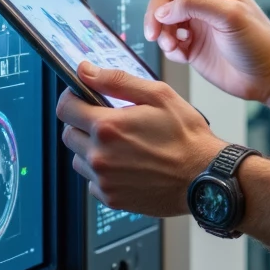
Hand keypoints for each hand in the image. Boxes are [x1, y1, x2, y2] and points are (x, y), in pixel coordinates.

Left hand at [56, 62, 221, 217]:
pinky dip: (103, 172)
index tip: (81, 98)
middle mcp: (100, 155)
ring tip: (121, 146)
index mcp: (107, 126)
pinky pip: (93, 181)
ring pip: (79, 159)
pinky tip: (127, 165)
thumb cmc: (187, 137)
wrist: (205, 177)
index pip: (65, 108)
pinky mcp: (111, 198)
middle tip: (108, 122)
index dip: (72, 98)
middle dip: (82, 124)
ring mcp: (104, 180)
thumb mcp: (158, 96)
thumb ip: (117, 81)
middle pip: (69, 134)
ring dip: (91, 149)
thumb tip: (86, 71)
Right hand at [111, 0, 269, 104]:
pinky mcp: (192, 45)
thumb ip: (195, 5)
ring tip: (175, 46)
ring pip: (160, 21)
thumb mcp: (230, 16)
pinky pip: (167, 41)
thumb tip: (164, 8)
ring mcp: (196, 23)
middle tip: (156, 34)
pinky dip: (168, 48)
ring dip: (161, 34)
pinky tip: (182, 54)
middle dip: (154, 16)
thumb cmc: (261, 43)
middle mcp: (202, 0)